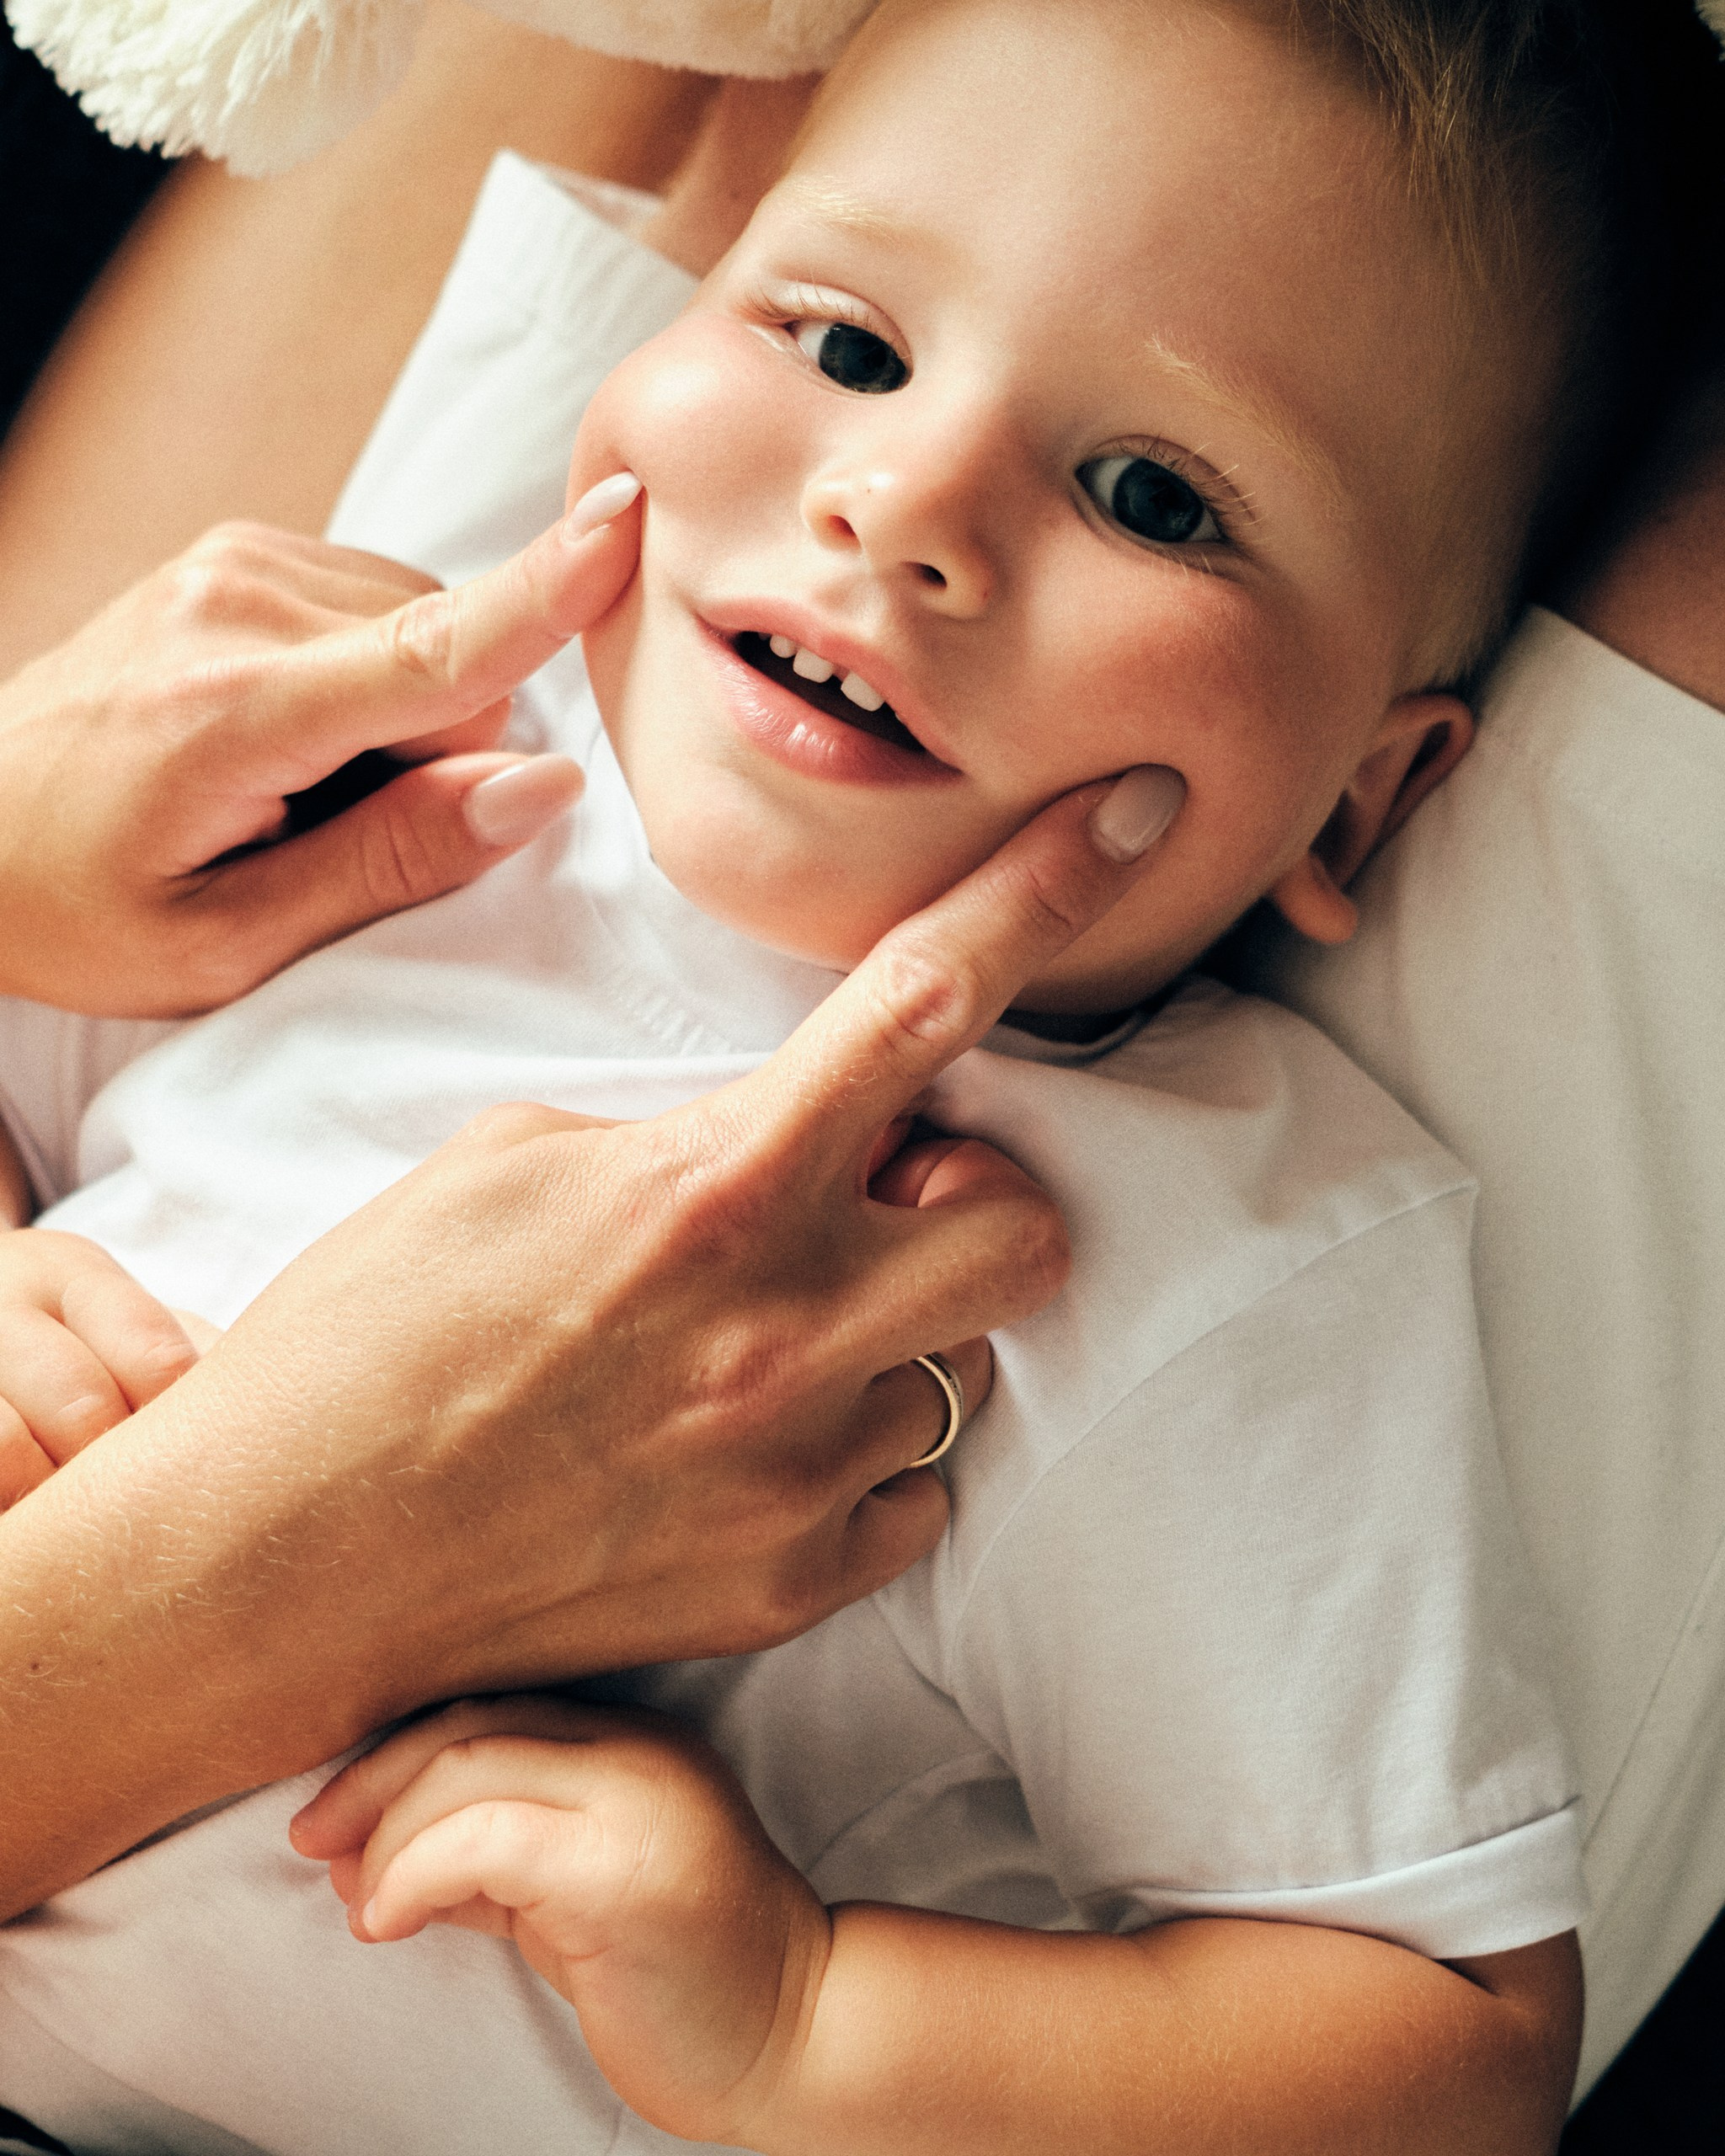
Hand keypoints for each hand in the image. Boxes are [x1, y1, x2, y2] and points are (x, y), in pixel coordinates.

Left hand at [0, 475, 642, 1017]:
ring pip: (425, 633)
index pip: (434, 648)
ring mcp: (233, 562)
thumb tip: (543, 787)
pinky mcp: (239, 554)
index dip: (547, 591)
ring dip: (406, 720)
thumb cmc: (77, 909)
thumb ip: (392, 862)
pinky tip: (291, 736)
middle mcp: (237, 600)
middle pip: (453, 666)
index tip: (632, 517)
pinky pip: (381, 609)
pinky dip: (371, 680)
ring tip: (295, 788)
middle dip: (441, 756)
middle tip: (329, 831)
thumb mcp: (226, 942)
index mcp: (234, 707)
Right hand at [0, 761, 1179, 1914]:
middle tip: (876, 1204)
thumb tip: (798, 1149)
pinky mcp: (786, 1584)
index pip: (929, 1000)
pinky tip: (740, 1449)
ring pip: (960, 1367)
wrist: (278, 1560)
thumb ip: (690, 1138)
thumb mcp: (512, 1165)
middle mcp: (788, 1327)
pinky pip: (906, 1496)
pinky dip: (853, 1460)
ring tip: (759, 1342)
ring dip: (894, 1330)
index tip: (1143, 812)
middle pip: (1028, 1225)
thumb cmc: (366, 1334)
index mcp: (717, 1182)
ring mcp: (798, 1469)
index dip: (1049, 888)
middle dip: (977, 1198)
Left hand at [295, 1695, 826, 2148]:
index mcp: (629, 1740)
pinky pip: (485, 1838)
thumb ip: (492, 1856)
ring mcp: (635, 1799)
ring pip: (469, 1767)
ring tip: (358, 1897)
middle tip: (314, 1843)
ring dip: (386, 1834)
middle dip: (371, 1782)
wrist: (792, 2035)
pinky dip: (413, 1871)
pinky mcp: (621, 1866)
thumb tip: (367, 1853)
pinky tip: (386, 1920)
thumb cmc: (674, 1974)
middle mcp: (636, 1749)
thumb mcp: (569, 1894)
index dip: (393, 1757)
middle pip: (470, 1725)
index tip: (331, 1817)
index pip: (487, 1712)